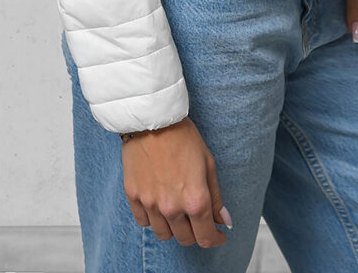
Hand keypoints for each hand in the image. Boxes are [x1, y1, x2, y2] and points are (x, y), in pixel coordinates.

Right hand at [121, 116, 230, 247]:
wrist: (152, 118)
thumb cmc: (182, 135)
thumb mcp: (207, 163)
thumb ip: (215, 197)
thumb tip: (224, 221)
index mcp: (195, 200)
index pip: (206, 237)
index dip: (215, 239)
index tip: (218, 234)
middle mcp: (172, 207)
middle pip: (185, 239)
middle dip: (195, 233)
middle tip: (198, 219)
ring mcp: (150, 203)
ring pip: (164, 234)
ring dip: (173, 228)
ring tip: (177, 212)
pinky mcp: (133, 196)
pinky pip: (143, 222)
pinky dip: (153, 219)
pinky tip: (158, 205)